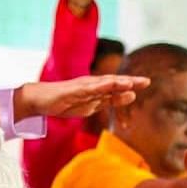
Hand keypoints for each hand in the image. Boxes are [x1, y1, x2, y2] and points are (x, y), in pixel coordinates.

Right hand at [13, 75, 150, 119]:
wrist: (40, 100)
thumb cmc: (63, 102)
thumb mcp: (90, 106)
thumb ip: (108, 101)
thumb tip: (129, 97)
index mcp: (97, 90)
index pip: (116, 88)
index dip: (131, 86)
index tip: (146, 83)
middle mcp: (91, 85)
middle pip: (113, 83)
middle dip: (129, 82)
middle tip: (146, 81)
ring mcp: (82, 86)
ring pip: (102, 83)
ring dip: (116, 83)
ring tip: (130, 82)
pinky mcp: (72, 90)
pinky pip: (88, 88)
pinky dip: (99, 86)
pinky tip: (109, 85)